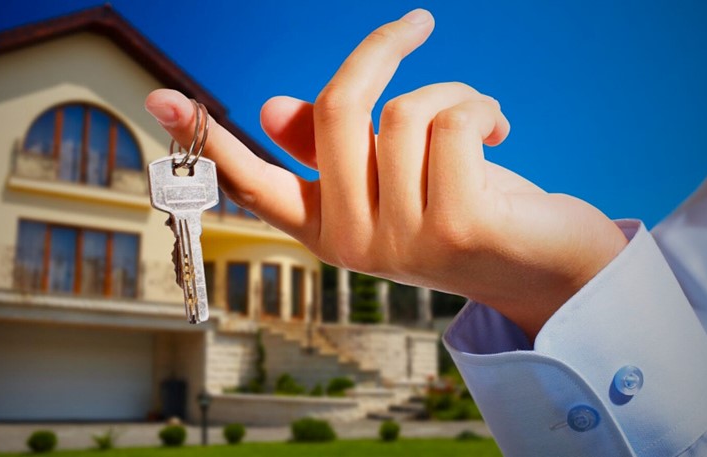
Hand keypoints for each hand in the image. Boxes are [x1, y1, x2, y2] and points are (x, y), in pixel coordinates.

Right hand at [145, 9, 626, 339]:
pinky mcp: (458, 226)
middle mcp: (353, 243)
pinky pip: (451, 120)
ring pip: (403, 111)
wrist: (547, 267)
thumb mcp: (394, 174)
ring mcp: (402, 241)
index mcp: (328, 229)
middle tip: (417, 25)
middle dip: (379, 51)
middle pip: (334, 111)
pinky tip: (499, 132)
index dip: (206, 136)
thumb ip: (335, 146)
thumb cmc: (469, 209)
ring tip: (480, 122)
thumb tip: (270, 108)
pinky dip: (482, 106)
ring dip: (453, 93)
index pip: (254, 180)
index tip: (158, 97)